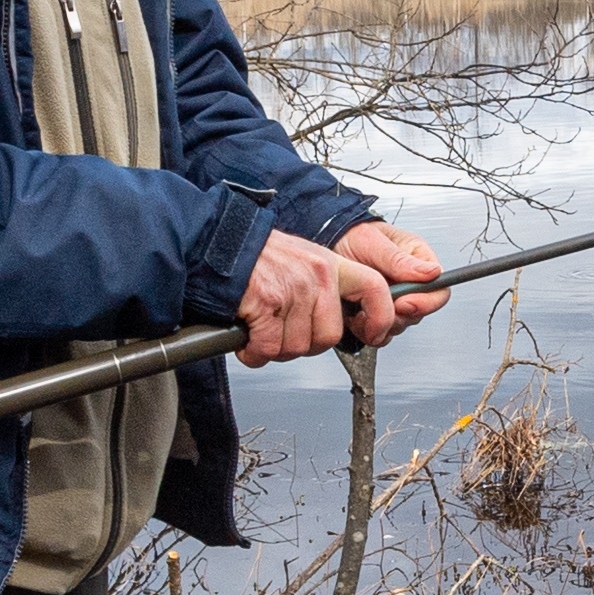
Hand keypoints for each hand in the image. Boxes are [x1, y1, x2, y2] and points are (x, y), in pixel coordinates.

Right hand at [234, 227, 401, 363]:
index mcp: (329, 264)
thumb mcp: (301, 259)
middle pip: (328, 336)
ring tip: (261, 329)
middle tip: (284, 333)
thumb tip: (335, 320)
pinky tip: (248, 339)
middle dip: (304, 344)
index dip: (380, 318)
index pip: (375, 288)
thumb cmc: (253, 256)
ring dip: (274, 348)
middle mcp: (316, 275)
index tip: (375, 333)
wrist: (214, 242)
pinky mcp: (267, 304)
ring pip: (296, 347)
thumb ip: (323, 288)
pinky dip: (254, 352)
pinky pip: (268, 348)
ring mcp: (292, 290)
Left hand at [333, 222, 447, 335]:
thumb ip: (400, 260)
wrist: (330, 244)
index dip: (425, 303)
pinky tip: (356, 315)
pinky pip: (381, 331)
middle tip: (378, 304)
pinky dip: (368, 328)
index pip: (439, 291)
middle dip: (398, 315)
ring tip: (362, 307)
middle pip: (419, 313)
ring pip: (400, 324)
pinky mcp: (378, 312)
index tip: (403, 303)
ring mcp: (395, 300)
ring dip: (382, 322)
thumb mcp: (374, 242)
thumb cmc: (352, 236)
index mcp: (418, 263)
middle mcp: (410, 284)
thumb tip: (433, 272)